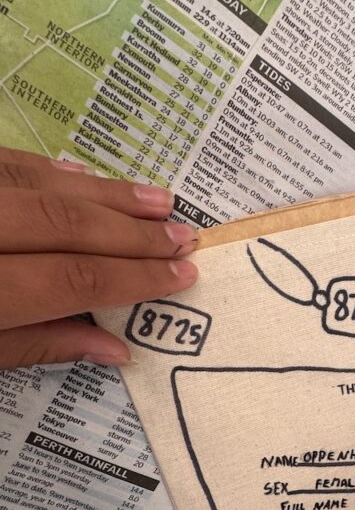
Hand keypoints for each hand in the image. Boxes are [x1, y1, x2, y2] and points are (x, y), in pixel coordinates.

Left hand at [0, 148, 198, 368]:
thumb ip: (38, 346)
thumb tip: (115, 347)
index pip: (73, 280)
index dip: (134, 277)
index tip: (182, 275)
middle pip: (66, 226)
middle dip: (133, 233)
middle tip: (183, 237)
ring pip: (42, 186)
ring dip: (105, 194)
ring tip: (158, 201)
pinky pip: (8, 163)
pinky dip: (50, 169)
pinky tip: (85, 177)